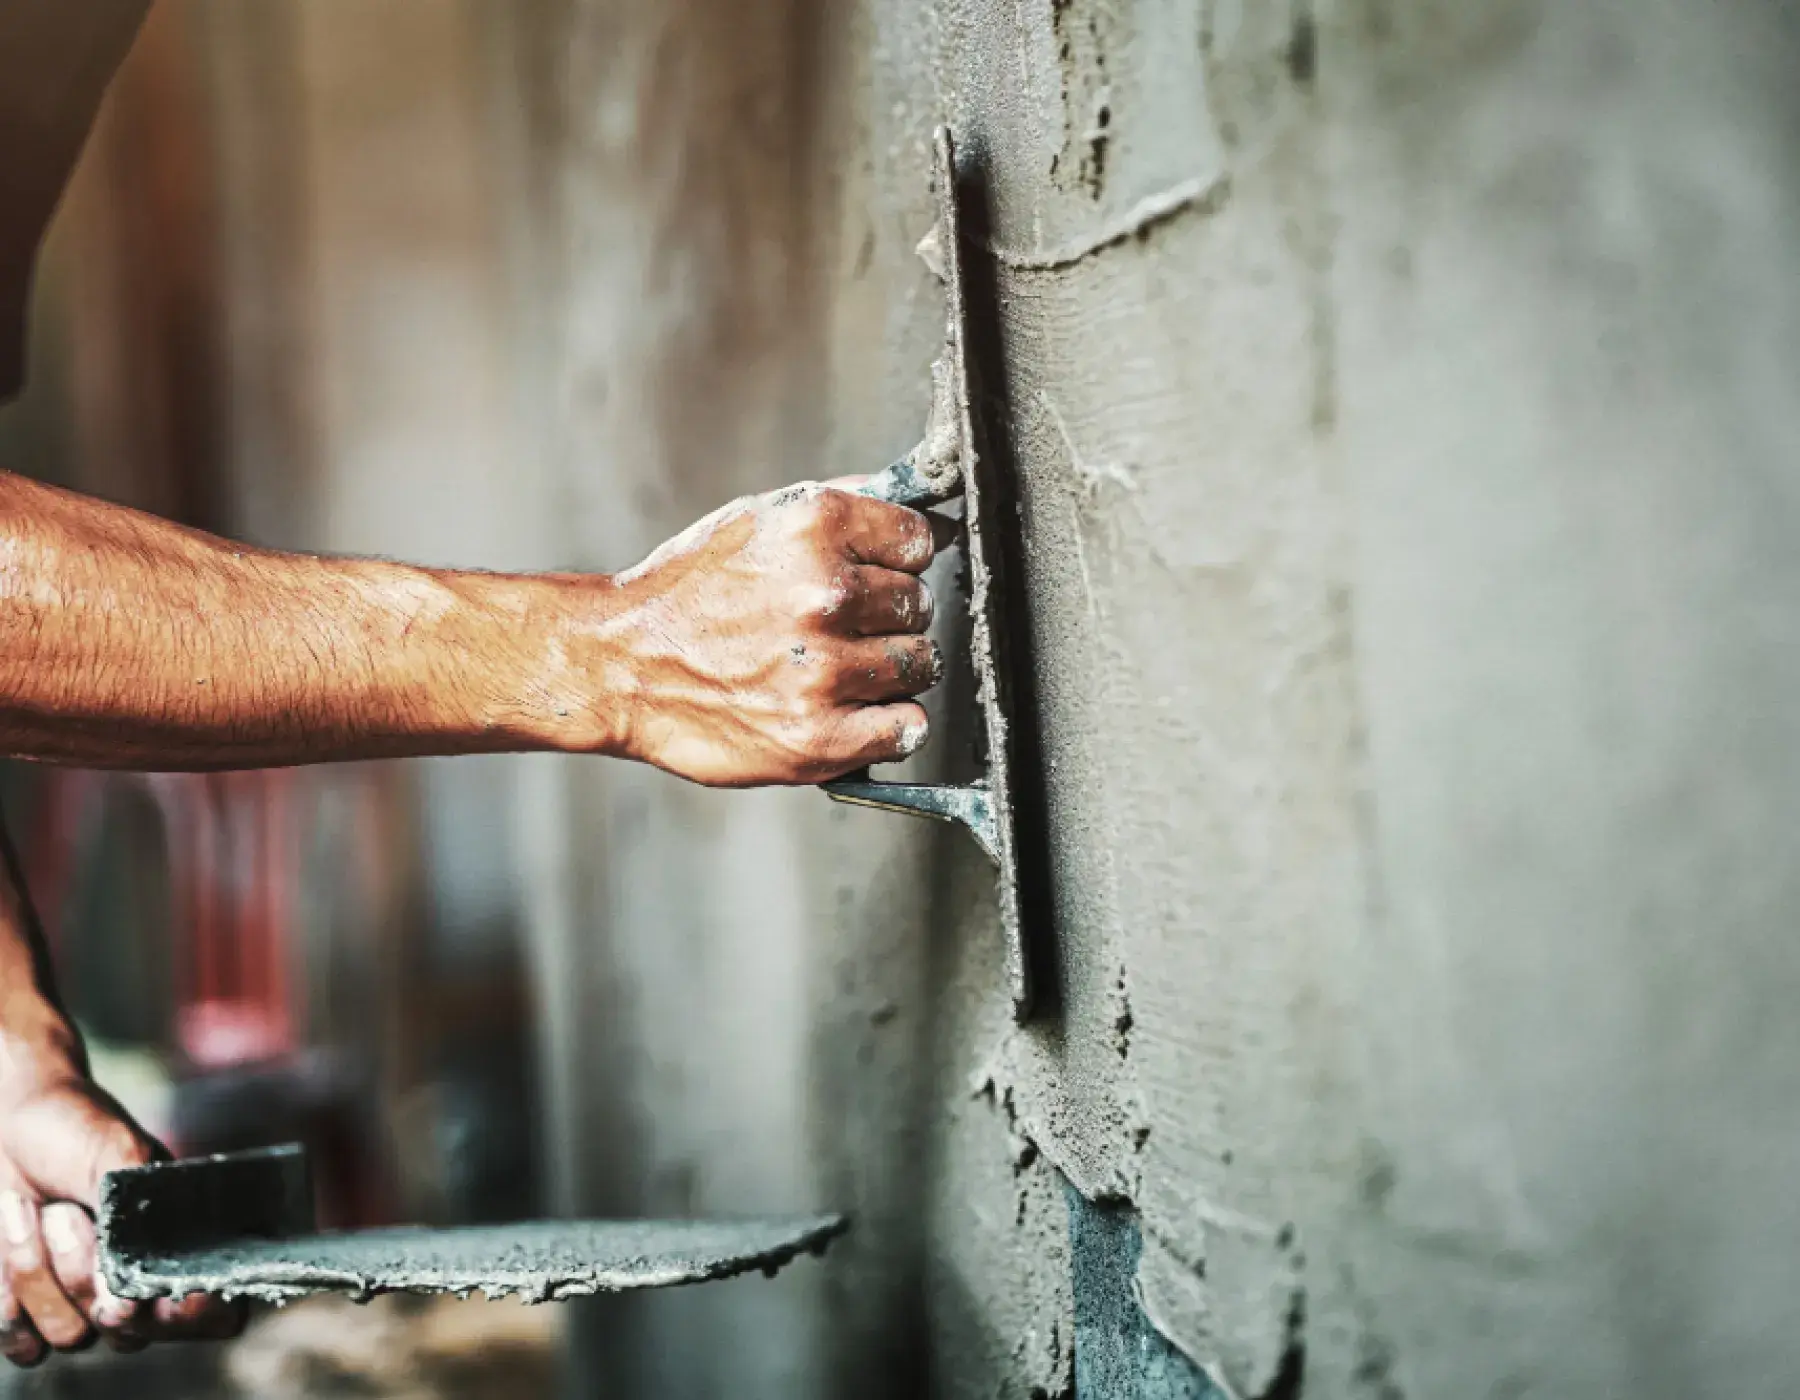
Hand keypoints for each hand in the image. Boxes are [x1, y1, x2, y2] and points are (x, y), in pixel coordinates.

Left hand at [0, 1039, 245, 1365]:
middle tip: (68, 1214)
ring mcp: (82, 1311)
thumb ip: (136, 1214)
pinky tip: (16, 1234)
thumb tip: (129, 1279)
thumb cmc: (77, 1132)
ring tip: (39, 1208)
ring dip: (39, 1267)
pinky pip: (23, 1343)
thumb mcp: (121, 1157)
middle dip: (87, 1272)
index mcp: (180, 1251)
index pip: (214, 1317)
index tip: (146, 1285)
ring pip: (70, 1335)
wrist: (11, 1125)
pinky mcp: (29, 1320)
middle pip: (129, 1333)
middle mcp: (138, 1293)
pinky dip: (10, 1290)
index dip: (191, 1314)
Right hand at [579, 482, 946, 786]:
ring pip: (919, 665)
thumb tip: (927, 509)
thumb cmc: (689, 592)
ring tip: (834, 668)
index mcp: (815, 528)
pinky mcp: (819, 738)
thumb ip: (842, 507)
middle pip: (919, 606)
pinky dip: (888, 724)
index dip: (898, 559)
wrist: (619, 665)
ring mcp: (824, 671)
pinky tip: (850, 710)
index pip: (918, 539)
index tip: (874, 574)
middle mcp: (825, 596)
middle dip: (887, 616)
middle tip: (837, 627)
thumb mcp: (757, 520)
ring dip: (888, 670)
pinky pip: (906, 728)